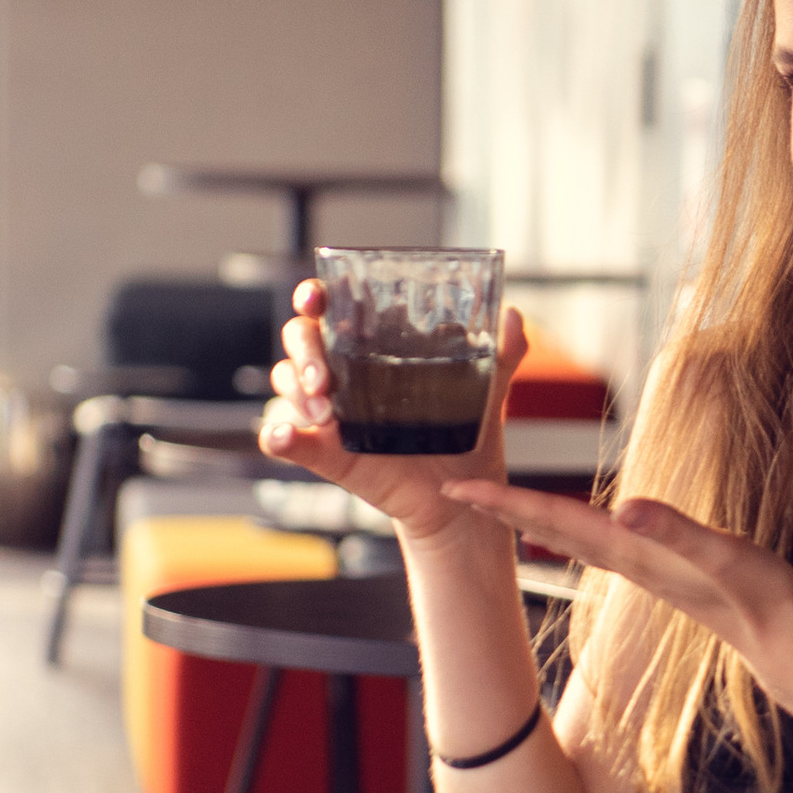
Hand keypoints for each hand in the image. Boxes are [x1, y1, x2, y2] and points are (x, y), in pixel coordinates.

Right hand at [259, 285, 527, 536]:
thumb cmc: (464, 436)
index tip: (315, 297)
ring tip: (328, 412)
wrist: (462, 495)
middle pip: (299, 339)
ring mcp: (329, 412)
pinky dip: (279, 436)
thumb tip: (513, 316)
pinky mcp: (325, 452)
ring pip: (286, 382)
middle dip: (305, 350)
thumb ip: (502, 354)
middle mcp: (343, 373)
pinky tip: (288, 436)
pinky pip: (282, 439)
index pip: (329, 309)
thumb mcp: (486, 391)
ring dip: (297, 391)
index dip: (314, 297)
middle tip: (327, 377)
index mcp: (372, 349)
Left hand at [441, 475, 792, 689]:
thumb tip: (625, 507)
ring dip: (524, 517)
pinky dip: (560, 527)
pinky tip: (552, 528)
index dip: (506, 502)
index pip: (554, 518)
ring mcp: (634, 564)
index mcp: (629, 548)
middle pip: (547, 527)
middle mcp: (622, 557)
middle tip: (453, 491)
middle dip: (500, 508)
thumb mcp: (721, 553)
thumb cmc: (755, 592)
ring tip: (491, 501)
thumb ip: (674, 530)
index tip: (460, 491)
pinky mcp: (649, 565)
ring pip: (564, 534)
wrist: (775, 636)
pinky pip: (589, 541)